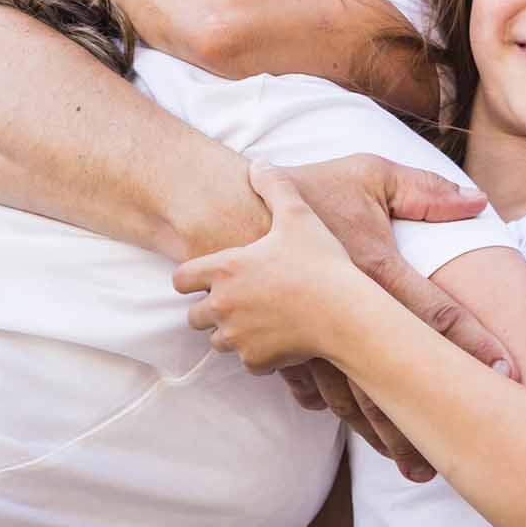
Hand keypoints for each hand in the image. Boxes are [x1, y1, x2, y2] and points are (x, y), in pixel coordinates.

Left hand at [176, 167, 369, 368]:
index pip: (180, 279)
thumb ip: (274, 187)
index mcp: (223, 271)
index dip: (192, 277)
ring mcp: (237, 337)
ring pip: (219, 341)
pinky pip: (247, 361)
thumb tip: (259, 164)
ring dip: (232, 332)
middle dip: (211, 309)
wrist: (345, 313)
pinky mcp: (257, 361)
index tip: (209, 276)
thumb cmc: (320, 262)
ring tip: (260, 318)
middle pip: (194, 316)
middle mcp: (222, 306)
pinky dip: (258, 353)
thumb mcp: (298, 215)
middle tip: (240, 298)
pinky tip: (279, 337)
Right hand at [195, 157, 518, 482]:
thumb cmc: (308, 188)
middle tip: (450, 455)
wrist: (225, 209)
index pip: (432, 312)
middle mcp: (343, 310)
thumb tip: (477, 201)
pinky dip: (329, 407)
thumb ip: (423, 190)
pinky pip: (308, 386)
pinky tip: (352, 426)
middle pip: (390, 375)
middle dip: (421, 420)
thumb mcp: (368, 174)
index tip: (503, 370)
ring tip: (408, 464)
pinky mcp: (281, 344)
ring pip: (347, 395)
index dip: (471, 341)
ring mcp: (308, 333)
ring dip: (378, 431)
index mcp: (372, 270)